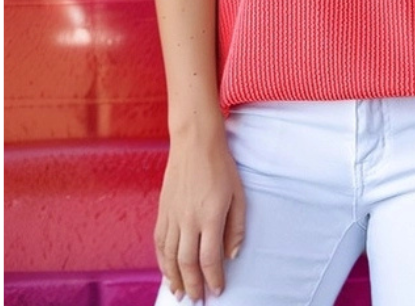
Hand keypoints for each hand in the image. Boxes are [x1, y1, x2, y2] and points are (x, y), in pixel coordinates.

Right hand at [155, 126, 245, 301]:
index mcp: (211, 216)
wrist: (194, 142)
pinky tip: (167, 270)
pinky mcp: (163, 210)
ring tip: (179, 293)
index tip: (217, 290)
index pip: (209, 259)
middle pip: (187, 263)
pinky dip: (162, 260)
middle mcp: (188, 219)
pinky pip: (159, 242)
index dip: (213, 278)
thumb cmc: (221, 166)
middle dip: (193, 285)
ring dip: (174, 278)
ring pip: (170, 256)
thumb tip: (232, 255)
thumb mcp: (238, 194)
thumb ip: (236, 228)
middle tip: (197, 299)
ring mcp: (172, 215)